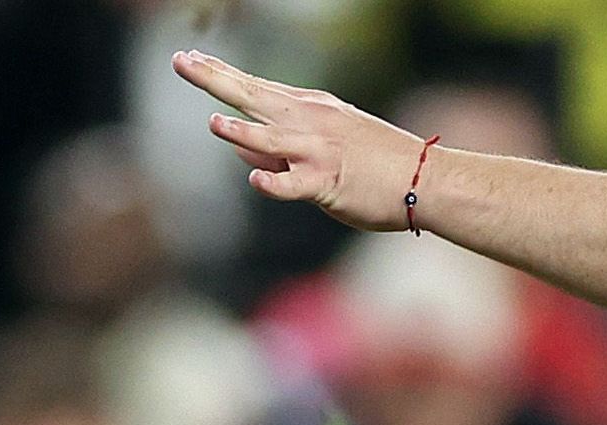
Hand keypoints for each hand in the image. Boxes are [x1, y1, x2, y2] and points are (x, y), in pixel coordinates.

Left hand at [176, 49, 430, 231]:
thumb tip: (239, 152)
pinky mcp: (328, 184)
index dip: (220, 71)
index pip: (256, 85)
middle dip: (214, 79)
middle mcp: (309, 123)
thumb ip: (280, 148)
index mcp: (309, 108)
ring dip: (241, 132)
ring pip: (270, 140)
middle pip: (253, 97)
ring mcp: (317, 152)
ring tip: (214, 124)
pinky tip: (256, 181)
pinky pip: (295, 185)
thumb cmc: (378, 163)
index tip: (192, 57)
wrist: (425, 179)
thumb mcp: (328, 143)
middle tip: (180, 61)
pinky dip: (275, 183)